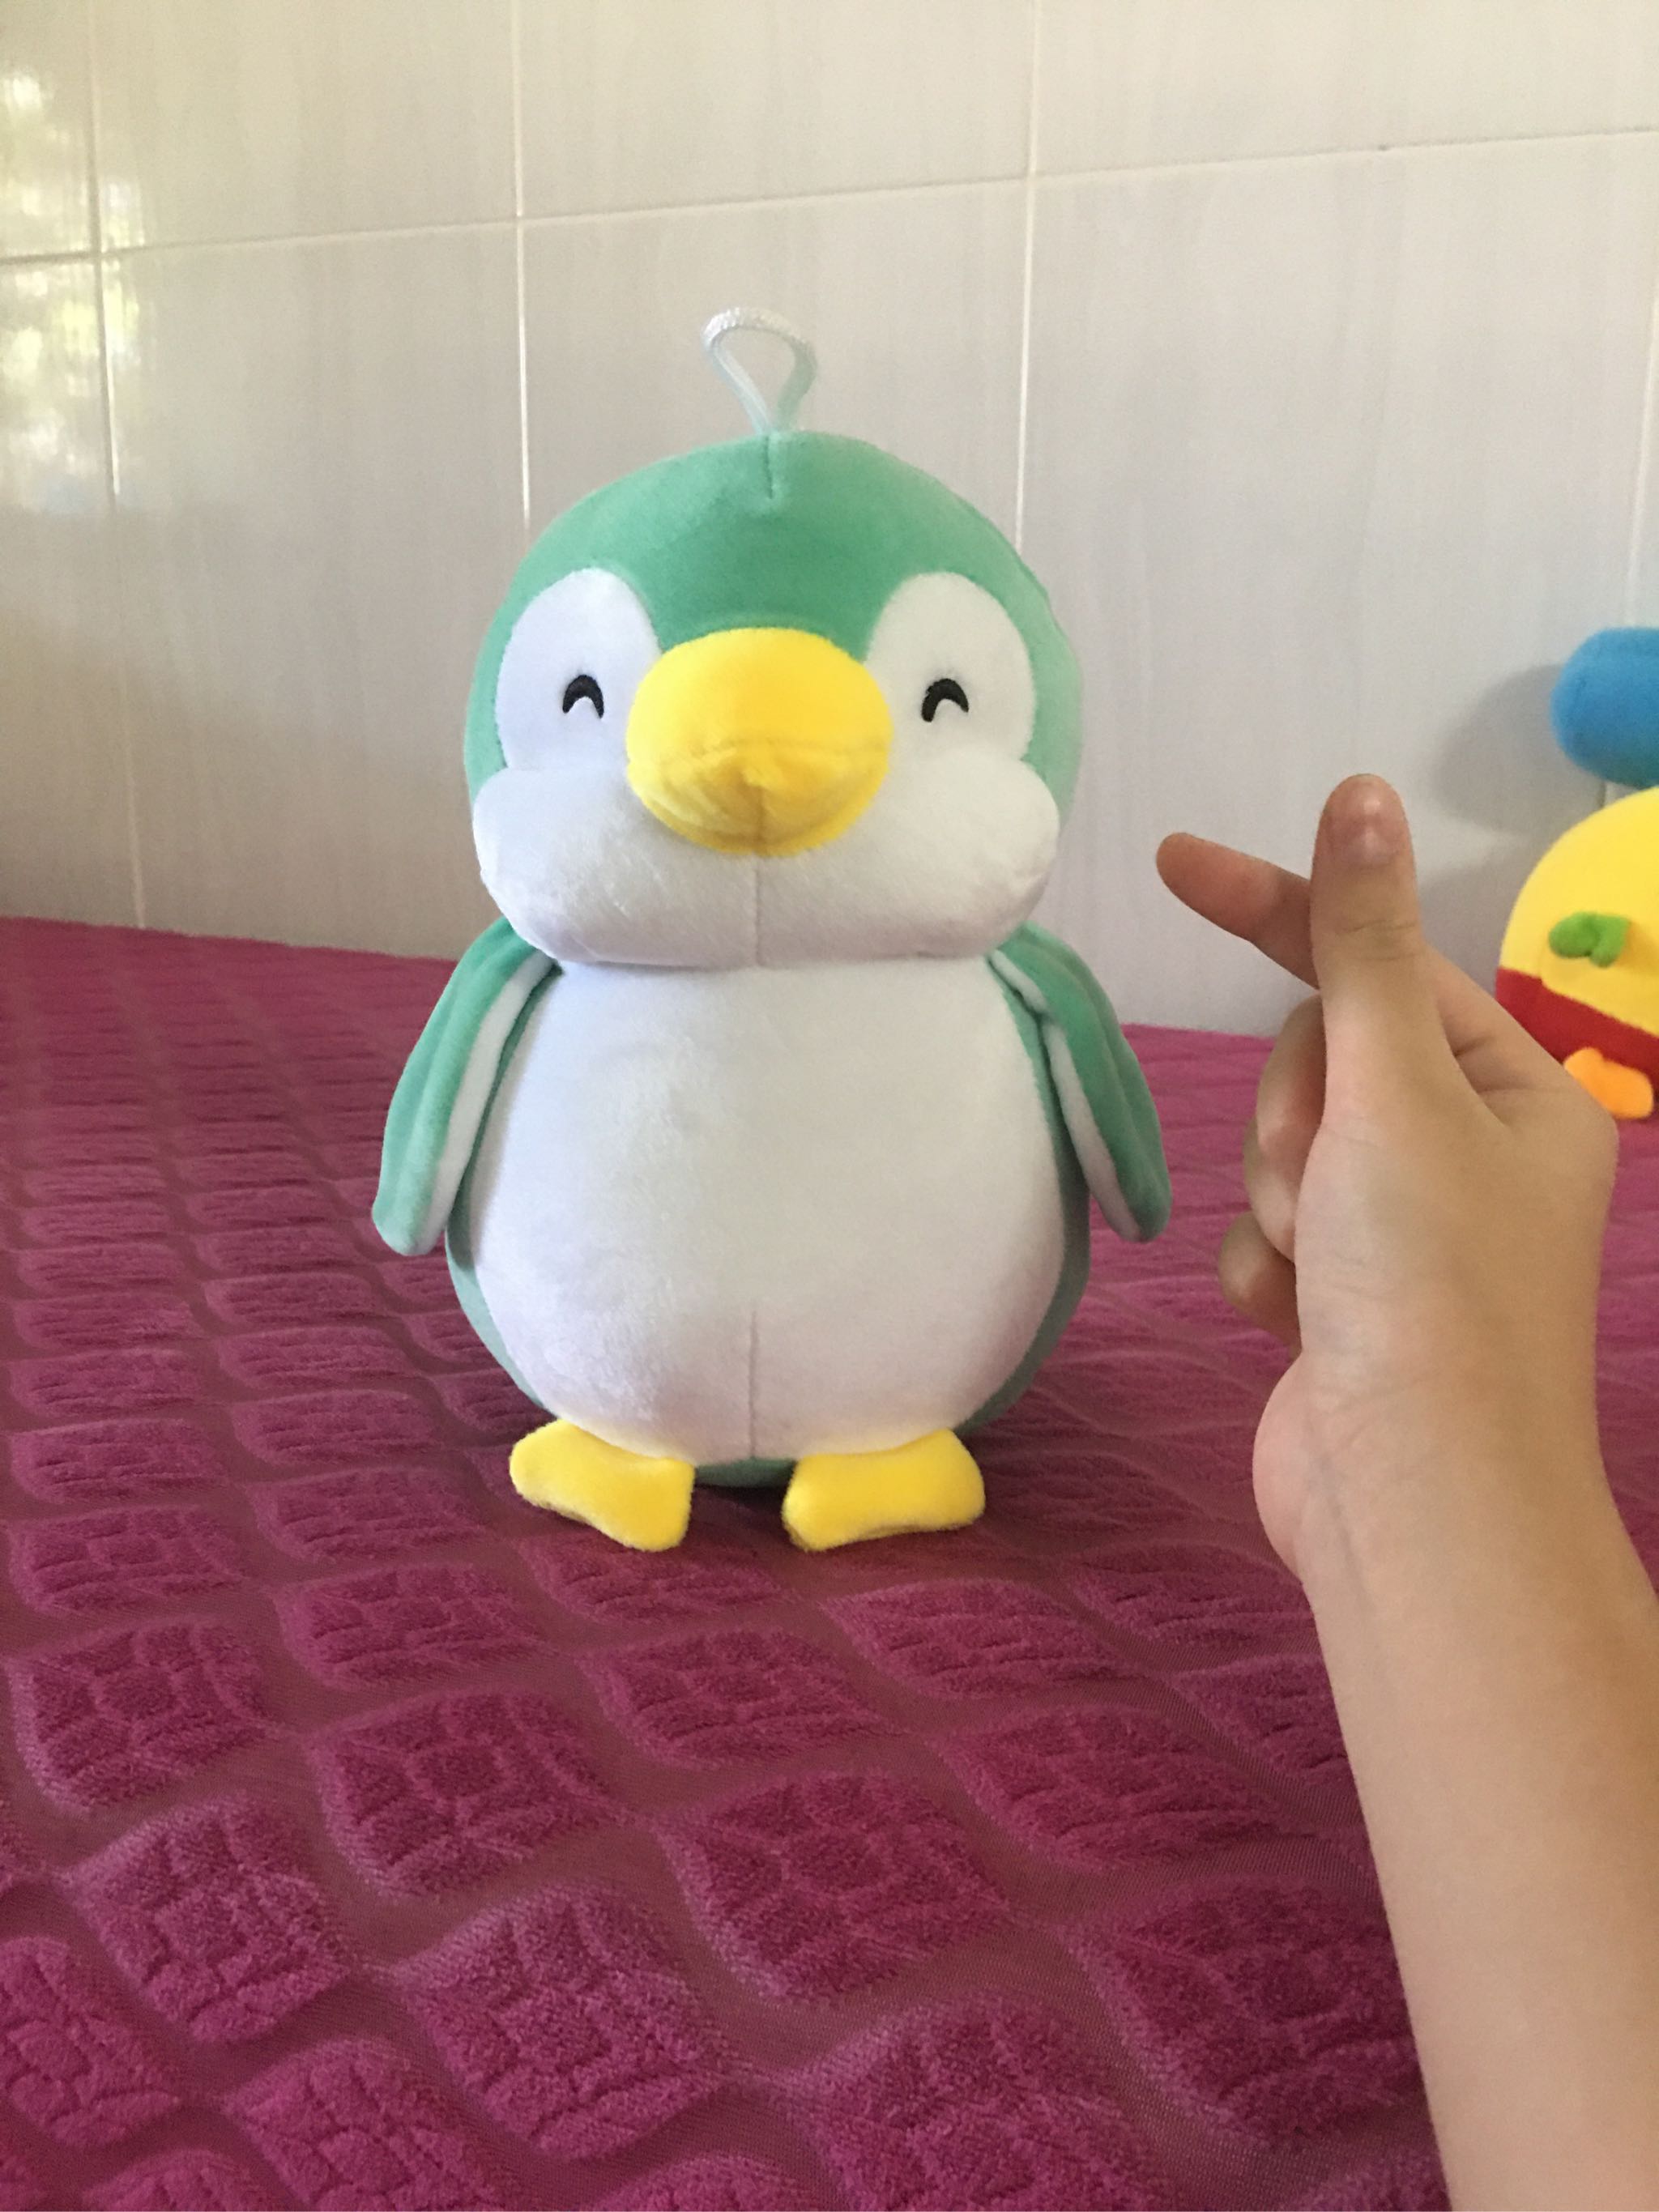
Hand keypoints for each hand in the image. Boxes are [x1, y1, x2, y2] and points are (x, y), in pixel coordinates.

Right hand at [1157, 775, 1617, 1577]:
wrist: (1412, 1500)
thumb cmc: (1427, 1284)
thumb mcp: (1394, 1091)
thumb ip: (1359, 943)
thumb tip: (1360, 795)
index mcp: (1519, 1095)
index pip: (1381, 965)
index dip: (1279, 908)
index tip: (1173, 859)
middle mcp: (1472, 1156)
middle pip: (1323, 1061)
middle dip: (1299, 1117)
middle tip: (1327, 1183)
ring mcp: (1406, 1234)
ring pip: (1283, 1150)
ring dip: (1280, 1201)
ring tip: (1324, 1271)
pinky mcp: (1346, 1302)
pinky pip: (1269, 1236)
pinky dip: (1271, 1274)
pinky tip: (1305, 1325)